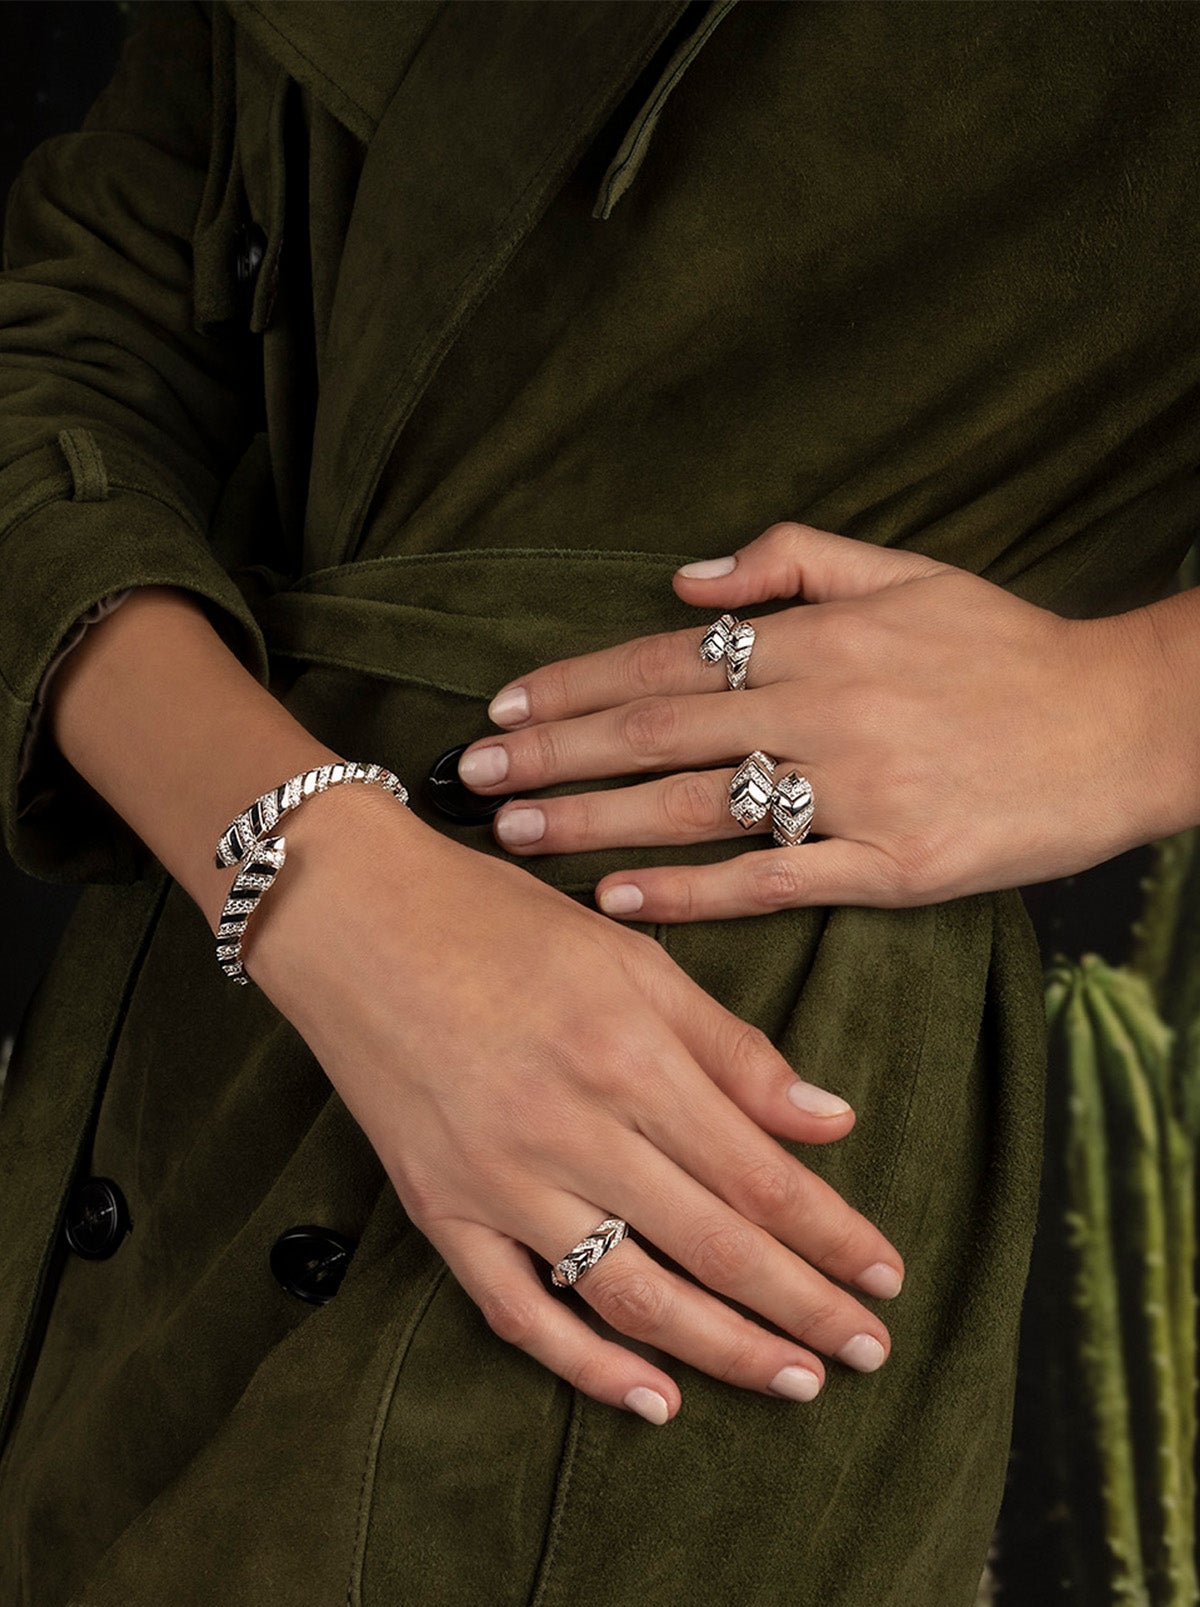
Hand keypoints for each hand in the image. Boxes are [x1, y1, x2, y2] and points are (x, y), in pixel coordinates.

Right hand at [244, 783, 904, 1424]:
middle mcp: (571, 1128)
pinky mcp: (442, 1211)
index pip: (759, 1174)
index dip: (833, 1235)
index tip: (887, 1276)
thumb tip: (830, 1120)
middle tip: (868, 1353)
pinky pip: (521, 1311)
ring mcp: (500, 1181)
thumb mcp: (634, 959)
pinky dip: (589, 1365)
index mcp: (630, 1056)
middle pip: (714, 1245)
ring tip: (794, 1380)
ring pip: (632, 1293)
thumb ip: (731, 1048)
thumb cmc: (501, 922)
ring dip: (723, 1349)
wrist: (352, 918)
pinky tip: (655, 1398)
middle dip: (804, 1308)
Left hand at [456, 520, 1162, 921]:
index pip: (666, 658)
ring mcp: (856, 789)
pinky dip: (690, 890)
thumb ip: (792, 561)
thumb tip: (683, 580)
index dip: (575, 683)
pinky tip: (619, 898)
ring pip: (698, 804)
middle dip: (554, 753)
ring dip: (597, 819)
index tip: (503, 705)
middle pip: (659, 729)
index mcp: (820, 637)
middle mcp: (825, 706)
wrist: (1122, 724)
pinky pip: (771, 878)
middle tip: (473, 775)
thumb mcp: (907, 572)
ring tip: (519, 832)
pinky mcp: (891, 863)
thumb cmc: (1007, 649)